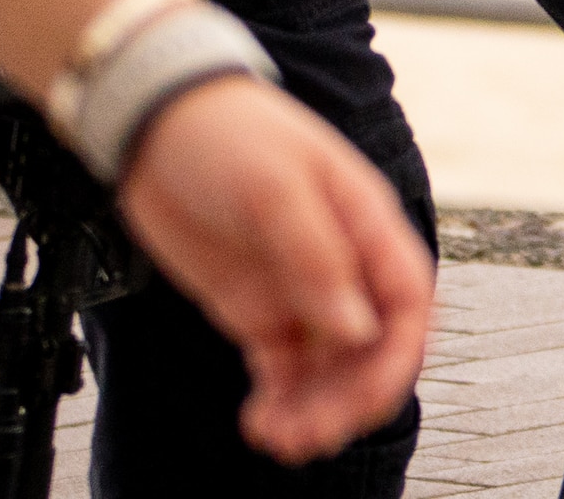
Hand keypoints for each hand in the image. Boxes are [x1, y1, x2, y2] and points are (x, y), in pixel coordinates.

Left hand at [112, 76, 434, 462]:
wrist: (155, 124)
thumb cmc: (228, 132)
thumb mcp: (275, 188)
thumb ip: (318, 259)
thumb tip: (357, 329)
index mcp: (365, 224)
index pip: (408, 303)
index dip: (398, 356)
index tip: (368, 398)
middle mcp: (342, 263)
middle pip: (370, 349)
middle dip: (349, 398)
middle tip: (310, 434)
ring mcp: (299, 289)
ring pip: (328, 369)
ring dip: (315, 410)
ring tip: (277, 438)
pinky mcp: (257, 310)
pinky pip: (282, 371)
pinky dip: (279, 403)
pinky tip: (258, 423)